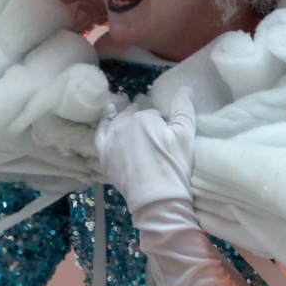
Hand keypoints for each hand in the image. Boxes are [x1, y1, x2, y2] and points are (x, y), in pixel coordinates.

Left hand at [95, 87, 194, 212]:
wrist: (157, 197)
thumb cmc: (174, 165)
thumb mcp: (185, 135)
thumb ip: (183, 108)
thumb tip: (184, 88)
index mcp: (144, 116)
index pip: (150, 111)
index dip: (157, 120)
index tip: (161, 129)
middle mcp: (124, 123)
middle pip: (132, 114)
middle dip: (140, 117)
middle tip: (147, 129)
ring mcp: (111, 137)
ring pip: (116, 121)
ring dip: (123, 119)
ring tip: (130, 125)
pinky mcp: (103, 152)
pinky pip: (100, 132)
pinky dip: (105, 126)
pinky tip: (109, 123)